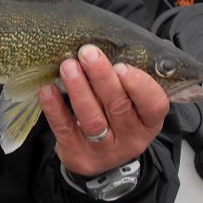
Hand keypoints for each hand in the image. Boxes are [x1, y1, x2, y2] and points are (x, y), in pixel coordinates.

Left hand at [39, 44, 168, 177]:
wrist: (100, 159)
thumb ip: (128, 78)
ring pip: (92, 120)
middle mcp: (131, 138)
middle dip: (102, 78)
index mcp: (149, 121)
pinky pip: (65, 129)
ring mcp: (104, 150)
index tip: (121, 65)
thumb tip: (113, 42)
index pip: (154, 104)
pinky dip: (55, 108)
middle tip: (87, 53)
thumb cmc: (117, 116)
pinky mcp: (78, 154)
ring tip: (68, 66)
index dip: (139, 85)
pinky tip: (48, 90)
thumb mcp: (132, 103)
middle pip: (118, 107)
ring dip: (79, 90)